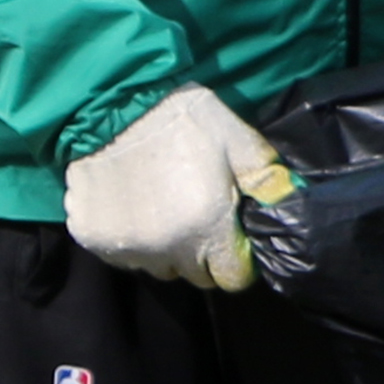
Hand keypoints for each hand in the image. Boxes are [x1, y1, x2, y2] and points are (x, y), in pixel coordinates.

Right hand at [66, 83, 286, 292]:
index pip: (231, 278)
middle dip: (204, 253)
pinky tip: (135, 205)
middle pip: (195, 275)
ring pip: (159, 267)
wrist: (113, 104)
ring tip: (165, 207)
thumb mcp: (238, 142)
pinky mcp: (93, 238)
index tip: (232, 234)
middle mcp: (165, 247)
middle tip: (199, 213)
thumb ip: (268, 181)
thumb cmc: (183, 121)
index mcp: (206, 228)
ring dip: (167, 248)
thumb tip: (289, 206)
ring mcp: (126, 246)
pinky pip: (123, 255)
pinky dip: (133, 238)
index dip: (237, 259)